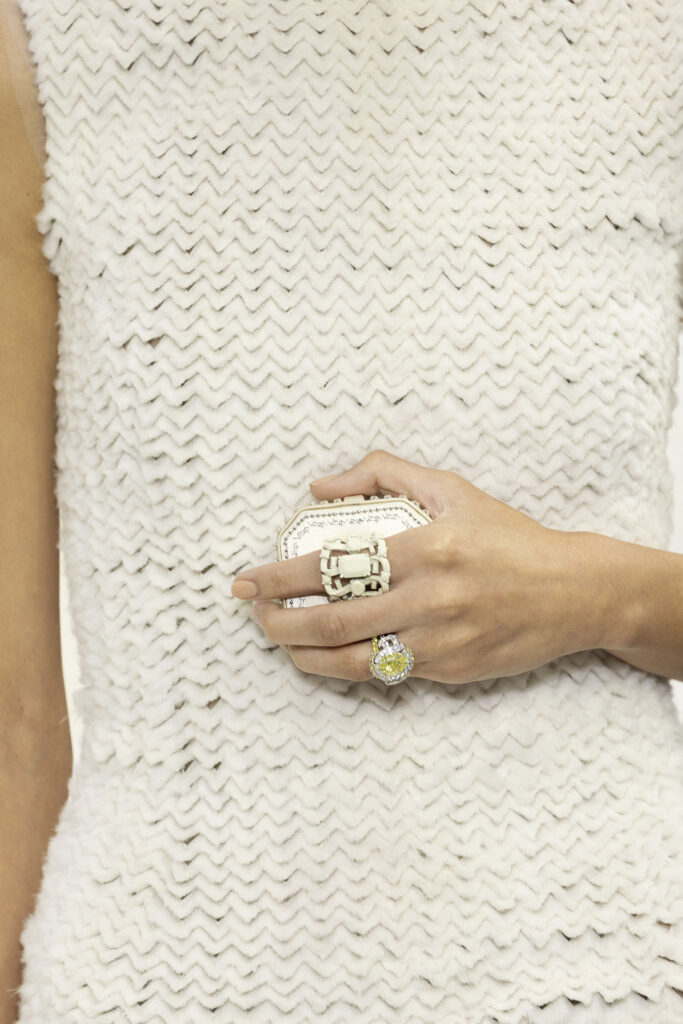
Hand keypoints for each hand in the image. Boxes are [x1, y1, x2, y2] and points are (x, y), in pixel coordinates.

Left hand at [231, 449, 603, 684]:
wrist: (572, 593)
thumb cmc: (508, 537)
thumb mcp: (452, 489)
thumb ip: (384, 473)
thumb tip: (320, 487)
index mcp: (426, 548)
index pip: (334, 566)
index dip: (279, 577)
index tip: (246, 580)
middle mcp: (429, 599)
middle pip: (331, 621)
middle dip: (278, 621)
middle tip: (254, 613)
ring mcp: (439, 642)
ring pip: (350, 660)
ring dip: (302, 653)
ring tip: (280, 638)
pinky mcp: (449, 671)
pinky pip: (384, 674)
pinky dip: (345, 666)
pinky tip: (326, 654)